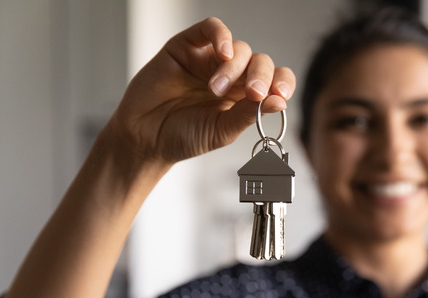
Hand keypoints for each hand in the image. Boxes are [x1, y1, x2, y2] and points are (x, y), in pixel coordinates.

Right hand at [105, 17, 295, 165]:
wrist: (145, 138)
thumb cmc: (183, 136)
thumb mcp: (222, 130)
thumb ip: (248, 114)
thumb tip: (280, 101)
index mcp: (244, 97)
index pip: (274, 80)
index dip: (282, 82)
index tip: (281, 94)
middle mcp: (231, 76)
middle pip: (260, 62)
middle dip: (261, 76)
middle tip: (253, 93)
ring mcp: (209, 60)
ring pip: (238, 48)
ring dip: (234, 67)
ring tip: (215, 89)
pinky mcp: (187, 46)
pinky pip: (210, 29)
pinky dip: (221, 35)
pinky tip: (223, 52)